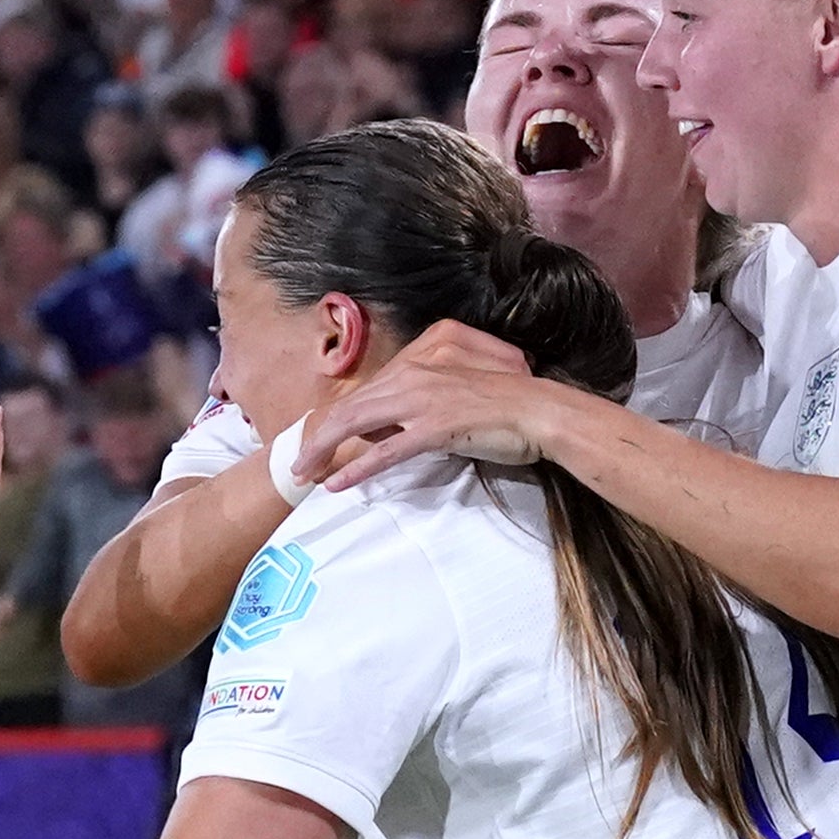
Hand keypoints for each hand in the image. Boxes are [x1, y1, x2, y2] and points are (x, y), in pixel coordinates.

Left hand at [291, 319, 548, 490]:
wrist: (541, 410)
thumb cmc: (506, 404)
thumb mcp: (457, 390)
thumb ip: (422, 400)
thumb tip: (388, 428)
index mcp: (422, 355)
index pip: (367, 390)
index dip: (338, 419)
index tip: (319, 443)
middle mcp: (416, 371)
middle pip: (352, 406)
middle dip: (318, 437)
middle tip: (298, 464)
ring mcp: (424, 398)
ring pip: (358, 424)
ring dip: (325, 451)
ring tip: (304, 473)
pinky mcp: (435, 426)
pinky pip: (386, 451)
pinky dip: (357, 468)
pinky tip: (337, 483)